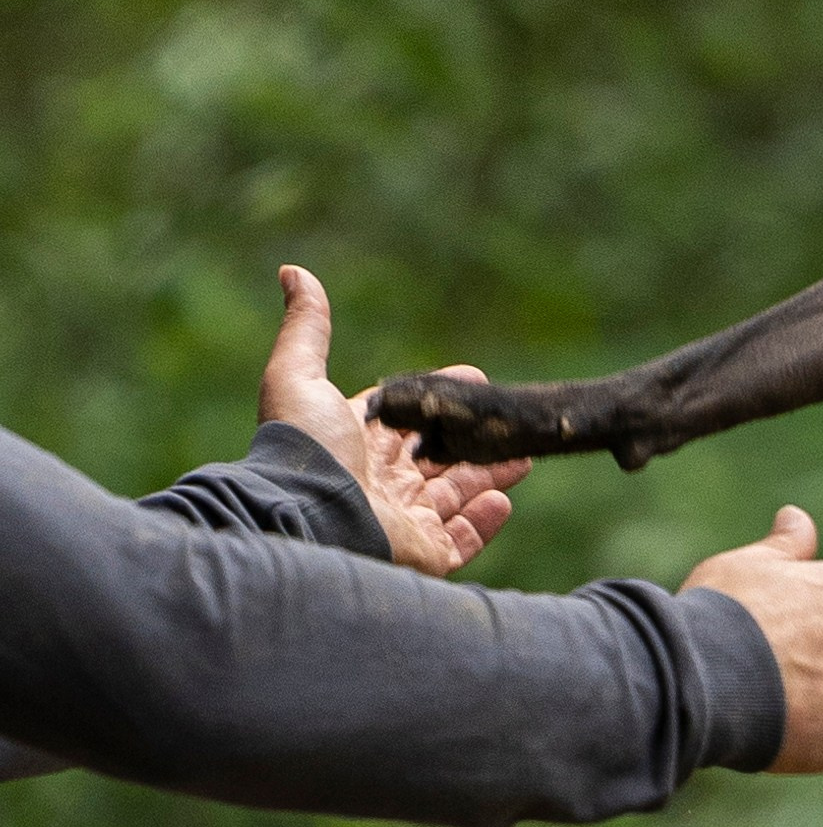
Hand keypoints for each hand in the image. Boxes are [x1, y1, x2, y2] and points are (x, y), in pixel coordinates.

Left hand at [260, 267, 532, 576]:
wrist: (307, 520)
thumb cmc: (304, 450)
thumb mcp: (298, 376)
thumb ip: (307, 328)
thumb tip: (292, 272)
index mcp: (355, 445)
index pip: (404, 419)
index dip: (435, 398)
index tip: (473, 376)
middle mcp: (379, 485)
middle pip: (436, 459)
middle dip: (472, 439)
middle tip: (507, 420)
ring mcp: (402, 523)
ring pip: (456, 496)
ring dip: (490, 476)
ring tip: (525, 456)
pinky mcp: (423, 555)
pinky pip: (461, 539)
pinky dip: (484, 520)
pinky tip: (504, 499)